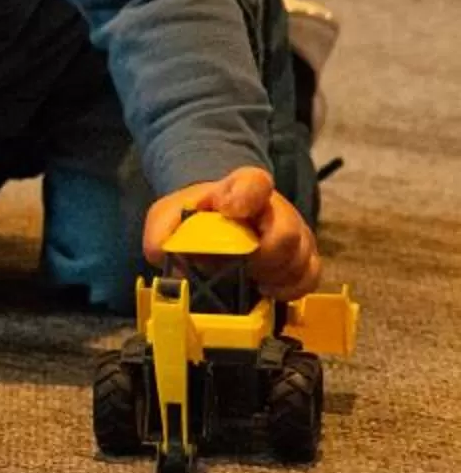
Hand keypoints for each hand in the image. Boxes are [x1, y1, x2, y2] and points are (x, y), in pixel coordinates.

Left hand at [144, 164, 319, 297]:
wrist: (216, 222)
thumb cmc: (197, 217)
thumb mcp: (168, 217)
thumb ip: (162, 233)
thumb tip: (166, 259)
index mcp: (241, 188)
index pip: (255, 182)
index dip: (246, 197)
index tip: (229, 211)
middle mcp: (275, 207)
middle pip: (286, 232)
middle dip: (262, 256)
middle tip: (242, 265)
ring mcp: (294, 232)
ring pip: (300, 258)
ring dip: (274, 276)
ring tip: (251, 280)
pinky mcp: (303, 257)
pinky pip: (310, 277)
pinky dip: (290, 289)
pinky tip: (266, 290)